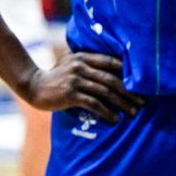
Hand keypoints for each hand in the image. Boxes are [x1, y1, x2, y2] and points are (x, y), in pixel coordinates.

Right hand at [22, 50, 141, 119]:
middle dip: (130, 92)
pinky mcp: (70, 94)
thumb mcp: (69, 61)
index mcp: (83, 56)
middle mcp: (81, 66)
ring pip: (105, 92)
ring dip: (122, 103)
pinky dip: (106, 112)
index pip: (111, 62)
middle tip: (142, 102)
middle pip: (112, 79)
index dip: (128, 72)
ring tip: (133, 112)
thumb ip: (86, 60)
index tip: (142, 83)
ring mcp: (75, 80)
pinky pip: (93, 104)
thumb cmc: (55, 75)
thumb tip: (111, 64)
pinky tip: (115, 119)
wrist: (33, 85)